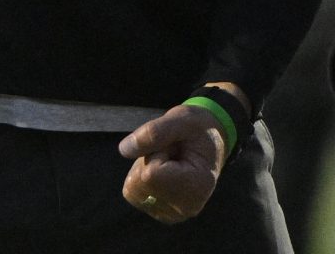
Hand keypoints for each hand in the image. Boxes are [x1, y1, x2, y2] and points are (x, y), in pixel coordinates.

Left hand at [117, 104, 226, 223]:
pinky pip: (134, 195)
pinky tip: (163, 171)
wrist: (210, 143)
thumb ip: (154, 132)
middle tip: (170, 152)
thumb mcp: (181, 119)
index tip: (174, 146)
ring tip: (168, 160)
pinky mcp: (163, 214)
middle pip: (139, 184)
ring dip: (144, 169)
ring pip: (133, 191)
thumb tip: (124, 150)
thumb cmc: (198, 129)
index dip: (154, 153)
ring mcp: (174, 214)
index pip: (150, 175)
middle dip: (148, 160)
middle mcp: (186, 207)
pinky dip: (143, 179)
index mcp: (197, 185)